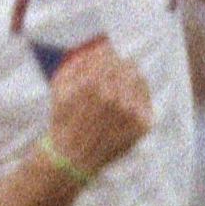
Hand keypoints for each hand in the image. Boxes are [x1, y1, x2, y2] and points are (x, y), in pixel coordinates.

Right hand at [45, 37, 151, 173]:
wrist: (70, 158)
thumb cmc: (63, 122)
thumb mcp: (58, 89)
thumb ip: (76, 63)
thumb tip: (97, 46)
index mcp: (91, 85)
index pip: (108, 55)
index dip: (105, 55)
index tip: (103, 58)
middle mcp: (113, 97)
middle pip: (125, 64)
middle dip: (117, 67)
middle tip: (110, 76)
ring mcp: (130, 112)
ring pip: (137, 78)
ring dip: (128, 79)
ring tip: (116, 90)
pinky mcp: (141, 124)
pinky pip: (146, 97)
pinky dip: (137, 94)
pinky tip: (124, 103)